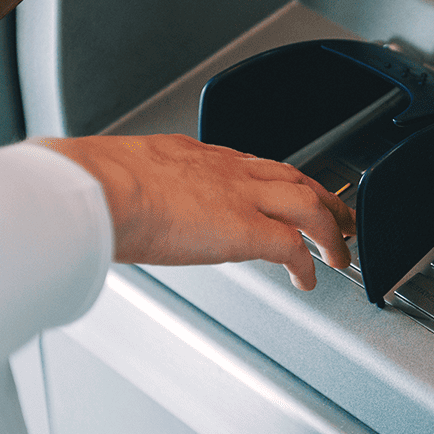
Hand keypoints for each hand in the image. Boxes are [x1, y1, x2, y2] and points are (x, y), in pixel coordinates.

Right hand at [40, 135, 355, 289]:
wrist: (100, 189)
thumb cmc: (95, 183)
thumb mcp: (118, 169)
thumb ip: (128, 182)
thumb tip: (109, 197)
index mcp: (196, 154)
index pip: (249, 164)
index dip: (272, 181)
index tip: (281, 191)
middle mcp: (227, 169)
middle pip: (293, 177)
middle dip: (320, 196)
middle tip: (337, 213)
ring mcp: (242, 197)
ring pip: (308, 204)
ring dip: (329, 229)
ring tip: (339, 250)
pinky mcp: (247, 230)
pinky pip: (293, 246)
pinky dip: (308, 263)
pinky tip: (311, 279)